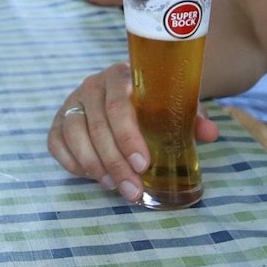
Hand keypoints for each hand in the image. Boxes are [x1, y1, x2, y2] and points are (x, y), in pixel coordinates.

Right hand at [47, 62, 218, 204]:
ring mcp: (71, 102)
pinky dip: (72, 163)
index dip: (127, 136)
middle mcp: (91, 86)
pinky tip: (93, 176)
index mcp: (121, 76)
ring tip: (114, 186)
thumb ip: (192, 118)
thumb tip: (210, 134)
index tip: (143, 163)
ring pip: (74, 135)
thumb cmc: (153, 101)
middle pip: (97, 126)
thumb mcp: (174, 104)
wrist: (130, 89)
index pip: (118, 105)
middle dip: (115, 162)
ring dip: (94, 166)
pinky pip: (56, 143)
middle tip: (133, 189)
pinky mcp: (58, 120)